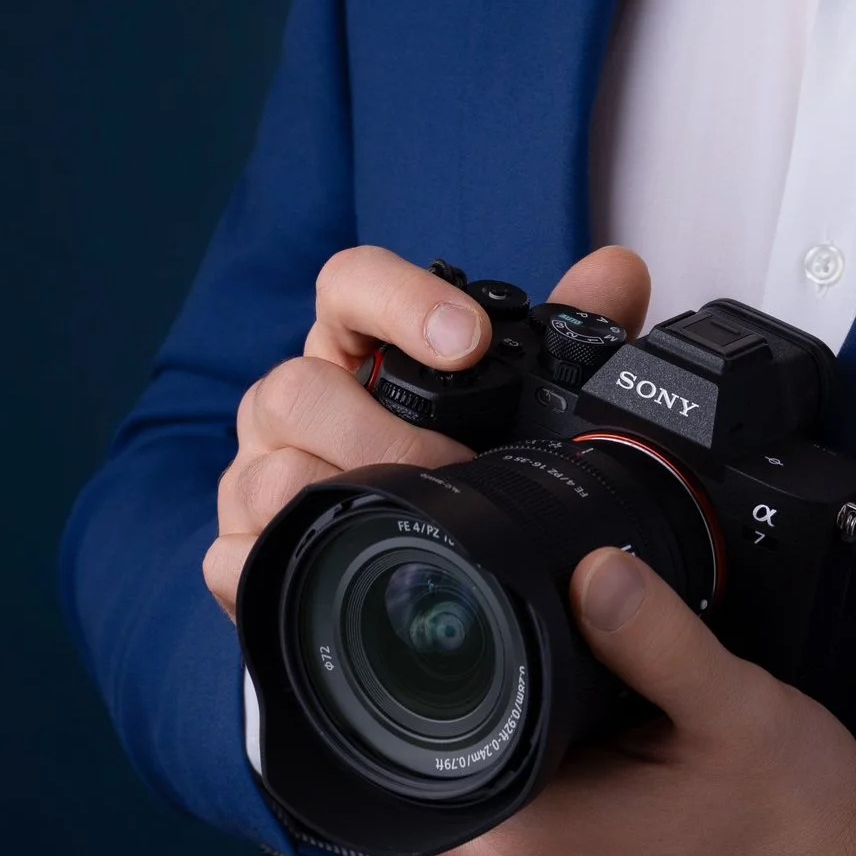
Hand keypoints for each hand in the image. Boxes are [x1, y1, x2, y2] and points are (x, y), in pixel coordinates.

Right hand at [202, 239, 652, 616]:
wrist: (395, 584)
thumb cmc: (448, 469)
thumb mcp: (515, 403)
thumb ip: (571, 332)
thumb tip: (617, 272)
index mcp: (355, 349)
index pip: (349, 284)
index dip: (401, 299)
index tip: (468, 339)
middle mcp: (295, 403)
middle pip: (296, 386)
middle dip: (383, 437)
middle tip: (457, 468)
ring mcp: (257, 475)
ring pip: (269, 470)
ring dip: (350, 499)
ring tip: (412, 522)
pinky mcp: (238, 551)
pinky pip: (240, 552)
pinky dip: (296, 562)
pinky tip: (345, 567)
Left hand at [436, 548, 855, 855]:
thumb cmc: (796, 823)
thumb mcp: (733, 711)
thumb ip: (656, 637)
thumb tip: (589, 566)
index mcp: (530, 837)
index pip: (403, 752)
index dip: (404, 671)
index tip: (431, 598)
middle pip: (428, 748)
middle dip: (455, 670)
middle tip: (490, 584)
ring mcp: (545, 855)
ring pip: (478, 754)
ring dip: (501, 694)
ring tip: (546, 623)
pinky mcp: (576, 841)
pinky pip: (524, 768)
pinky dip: (540, 720)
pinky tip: (581, 675)